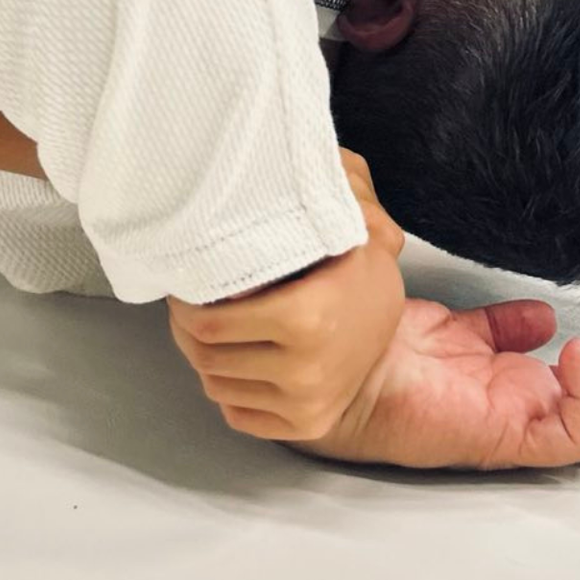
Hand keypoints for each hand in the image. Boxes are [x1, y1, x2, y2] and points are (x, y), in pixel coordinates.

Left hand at [168, 162, 406, 442]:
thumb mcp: (354, 223)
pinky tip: (239, 357)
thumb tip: (316, 151)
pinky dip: (228, 387)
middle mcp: (303, 369)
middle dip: (187, 326)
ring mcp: (302, 404)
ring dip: (205, 356)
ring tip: (214, 327)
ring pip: (215, 385)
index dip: (185, 299)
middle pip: (203, 354)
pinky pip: (235, 413)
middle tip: (191, 302)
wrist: (394, 337)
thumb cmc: (361, 274)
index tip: (189, 280)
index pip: (207, 321)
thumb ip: (335, 188)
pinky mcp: (301, 428)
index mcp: (306, 317)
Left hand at [295, 291, 579, 471]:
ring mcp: (517, 428)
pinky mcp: (503, 439)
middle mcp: (524, 412)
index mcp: (515, 387)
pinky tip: (574, 355)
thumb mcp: (460, 328)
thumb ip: (503, 326)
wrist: (343, 369)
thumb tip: (545, 315)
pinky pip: (568, 434)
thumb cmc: (384, 351)